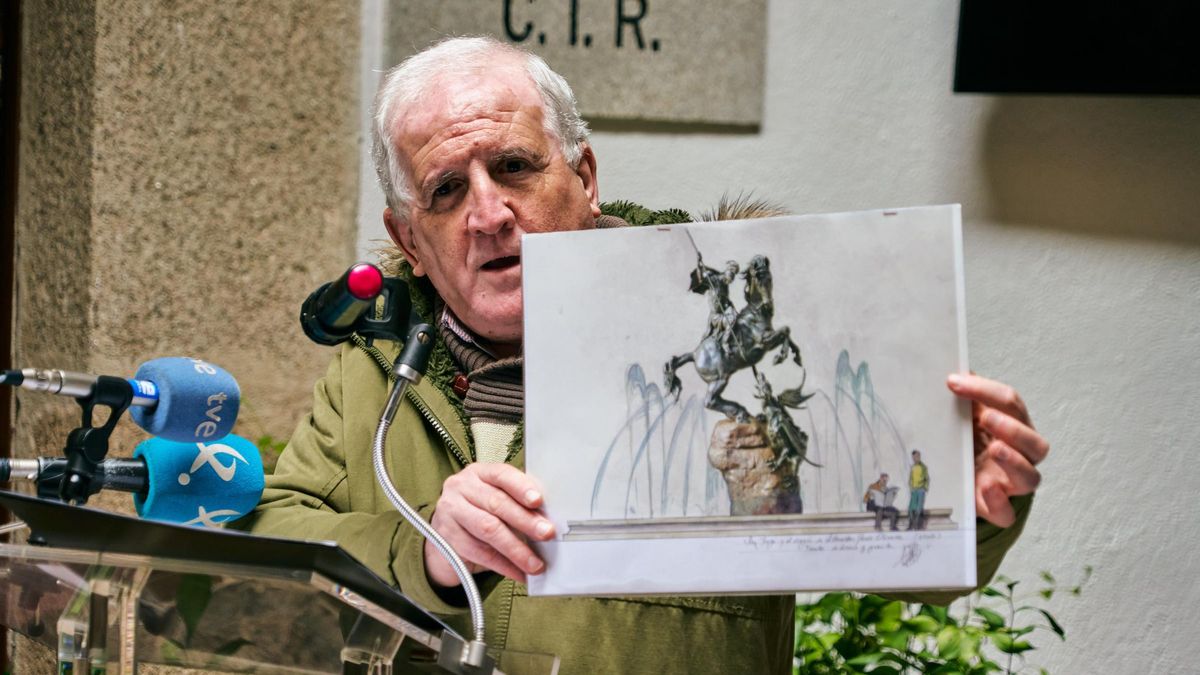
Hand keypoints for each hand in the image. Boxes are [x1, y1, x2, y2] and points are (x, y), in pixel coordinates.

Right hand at [424, 462, 555, 586]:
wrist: (445, 540)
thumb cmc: (478, 515)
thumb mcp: (495, 501)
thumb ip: (518, 503)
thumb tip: (548, 520)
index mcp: (478, 473)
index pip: (502, 475)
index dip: (521, 487)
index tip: (538, 501)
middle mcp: (461, 488)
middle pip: (497, 503)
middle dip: (526, 521)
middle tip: (547, 534)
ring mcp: (450, 512)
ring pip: (488, 530)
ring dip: (516, 549)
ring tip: (535, 563)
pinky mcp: (446, 538)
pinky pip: (479, 553)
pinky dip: (503, 565)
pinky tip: (519, 572)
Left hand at [947, 373, 1048, 527]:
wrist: (958, 480)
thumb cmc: (965, 440)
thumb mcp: (959, 416)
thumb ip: (957, 395)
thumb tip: (941, 364)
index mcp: (1012, 426)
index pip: (1011, 403)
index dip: (986, 390)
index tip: (953, 382)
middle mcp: (1019, 456)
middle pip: (1036, 443)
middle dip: (1013, 428)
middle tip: (985, 417)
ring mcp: (1010, 484)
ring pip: (1031, 478)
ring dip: (1014, 462)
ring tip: (994, 449)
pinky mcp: (996, 508)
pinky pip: (1007, 513)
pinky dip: (998, 502)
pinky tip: (987, 487)